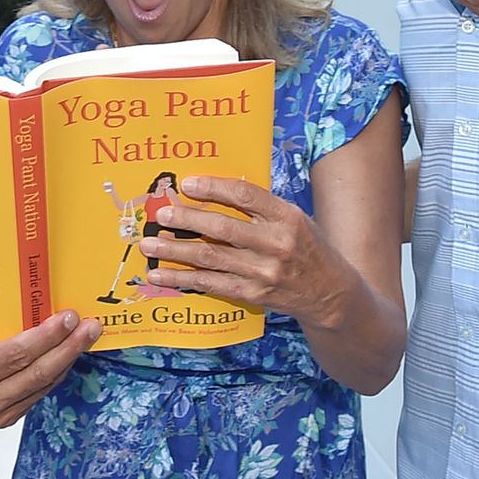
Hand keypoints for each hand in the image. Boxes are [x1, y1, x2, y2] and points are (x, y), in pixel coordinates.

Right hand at [0, 310, 101, 427]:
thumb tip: (20, 297)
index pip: (15, 355)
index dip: (46, 337)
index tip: (68, 317)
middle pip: (37, 373)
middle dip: (69, 348)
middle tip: (90, 326)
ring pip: (42, 386)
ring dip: (67, 360)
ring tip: (86, 337)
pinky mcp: (3, 421)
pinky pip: (36, 395)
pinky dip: (53, 373)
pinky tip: (65, 355)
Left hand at [140, 176, 353, 329]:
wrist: (330, 294)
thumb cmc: (307, 247)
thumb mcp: (294, 218)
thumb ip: (261, 206)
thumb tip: (215, 188)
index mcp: (287, 217)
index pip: (246, 196)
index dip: (214, 189)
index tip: (188, 184)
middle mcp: (276, 244)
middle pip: (223, 228)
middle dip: (187, 219)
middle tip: (161, 213)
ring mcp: (264, 272)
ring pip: (211, 258)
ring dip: (175, 250)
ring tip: (148, 243)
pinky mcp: (253, 294)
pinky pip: (211, 284)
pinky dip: (182, 279)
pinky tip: (160, 274)